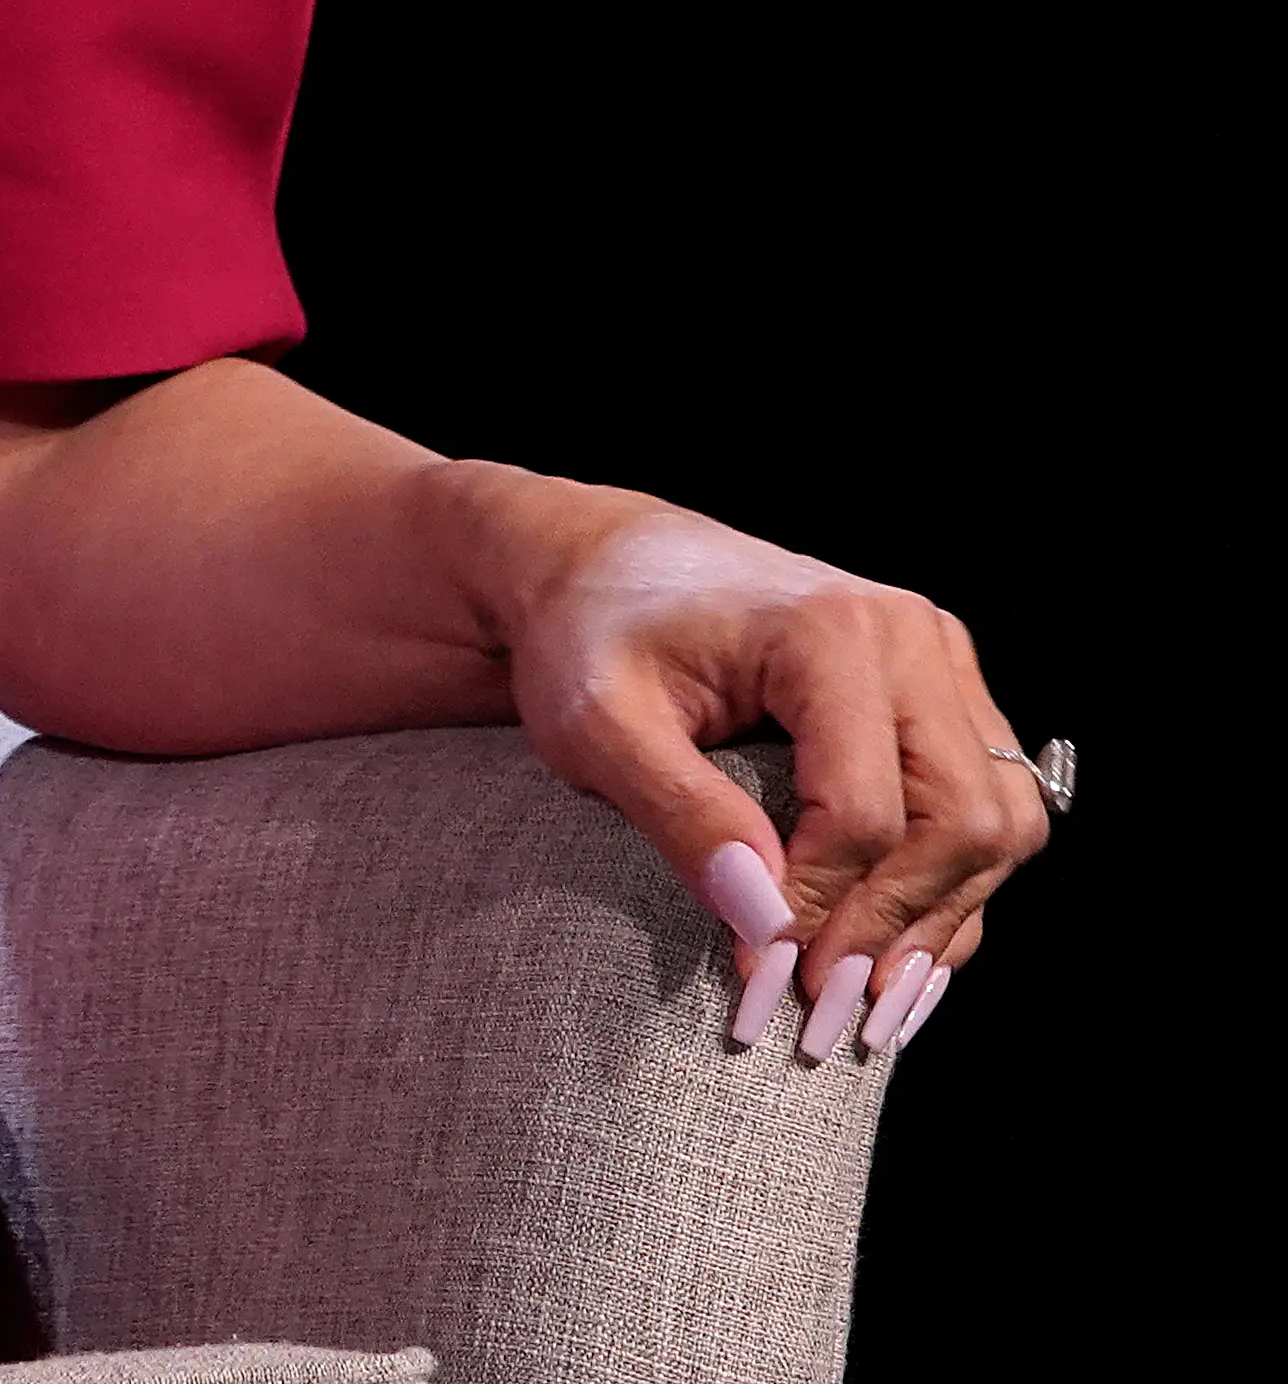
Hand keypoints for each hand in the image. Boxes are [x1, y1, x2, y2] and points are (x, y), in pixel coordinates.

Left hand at [482, 479, 1050, 1062]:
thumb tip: (763, 921)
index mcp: (832, 629)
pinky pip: (987, 813)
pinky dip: (950, 893)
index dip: (822, 912)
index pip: (865, 813)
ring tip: (870, 1014)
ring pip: (997, 826)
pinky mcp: (944, 696)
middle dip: (897, 933)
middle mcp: (912, 636)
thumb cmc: (588, 635)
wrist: (600, 566)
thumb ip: (679, 813)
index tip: (762, 982)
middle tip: (828, 1020)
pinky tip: (900, 961)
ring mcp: (941, 663)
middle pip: (961, 824)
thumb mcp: (596, 721)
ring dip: (939, 926)